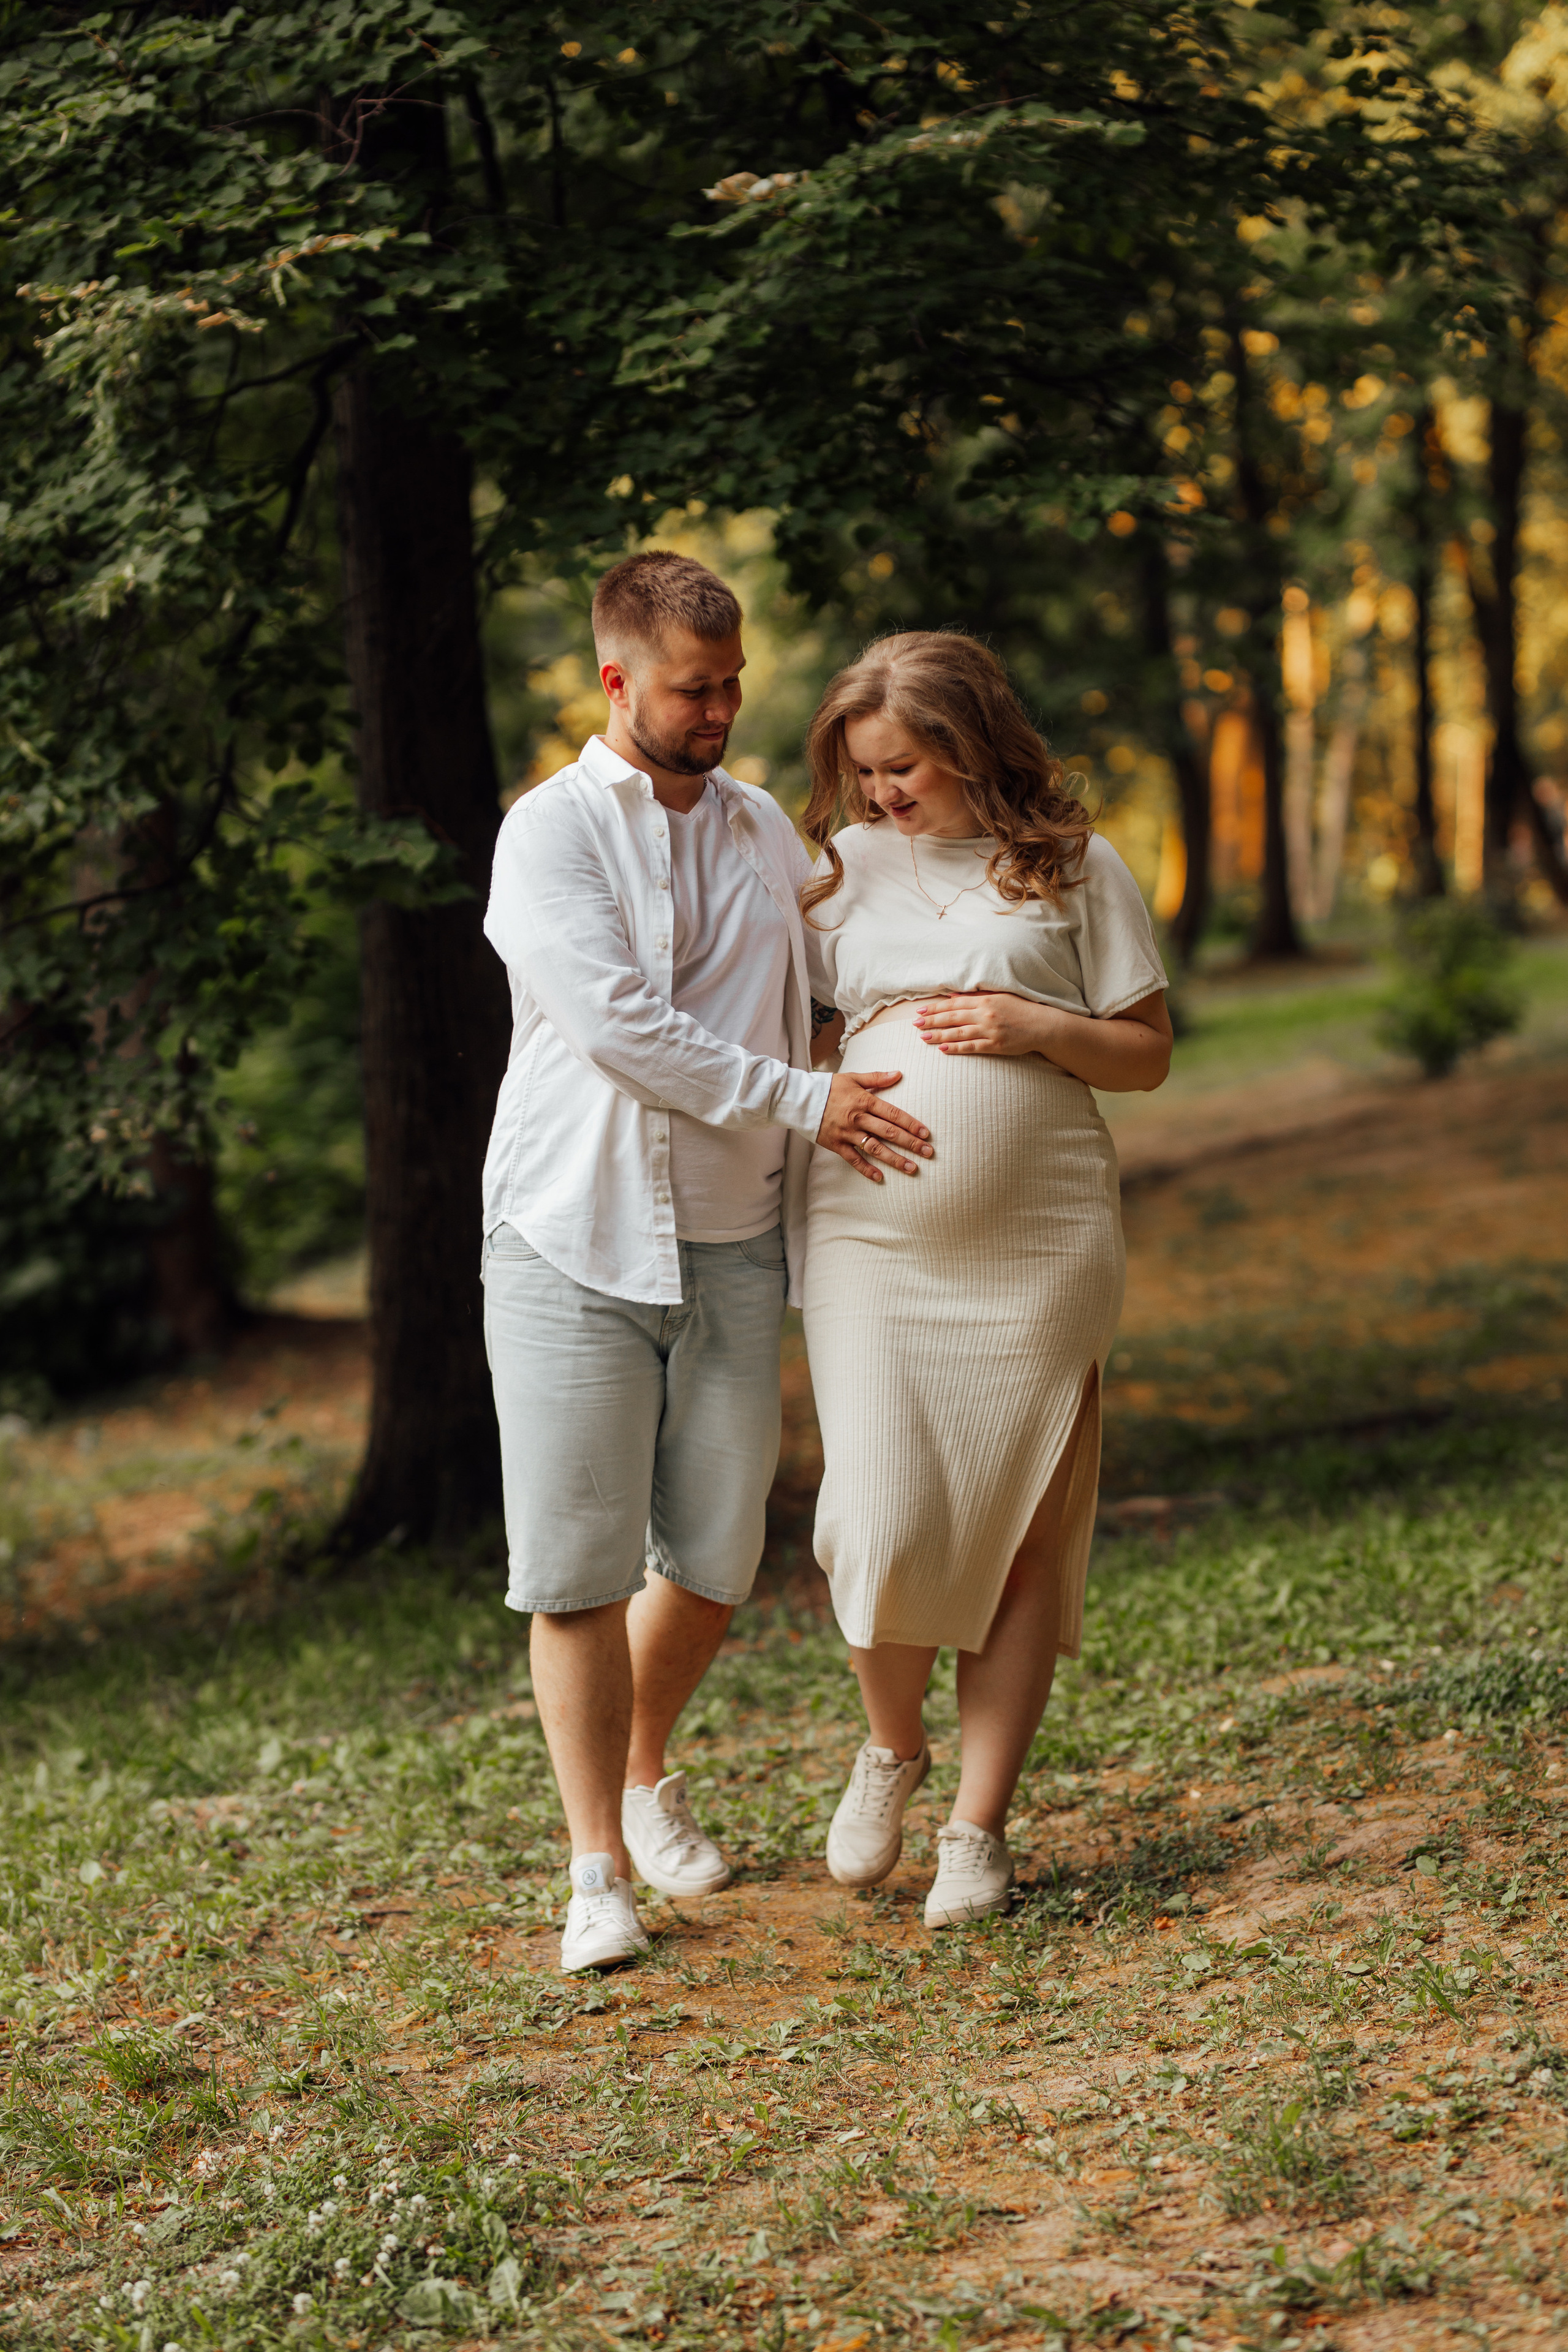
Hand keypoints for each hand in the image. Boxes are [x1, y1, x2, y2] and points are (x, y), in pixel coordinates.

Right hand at [816, 1070, 932, 1181]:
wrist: (800, 1099)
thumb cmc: (828, 1087)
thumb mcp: (853, 1078)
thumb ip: (877, 1078)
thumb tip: (899, 1074)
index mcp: (864, 1101)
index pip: (893, 1114)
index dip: (911, 1124)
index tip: (926, 1133)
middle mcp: (858, 1119)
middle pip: (889, 1133)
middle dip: (911, 1144)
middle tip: (928, 1153)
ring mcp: (847, 1134)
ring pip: (875, 1148)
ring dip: (895, 1159)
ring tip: (912, 1168)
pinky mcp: (836, 1145)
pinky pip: (853, 1160)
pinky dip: (866, 1169)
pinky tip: (880, 1177)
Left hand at [914, 990, 1049, 1056]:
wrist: (1042, 1025)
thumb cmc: (1021, 1009)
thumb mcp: (999, 996)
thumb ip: (976, 996)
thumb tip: (953, 997)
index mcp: (985, 1000)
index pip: (954, 1004)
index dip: (936, 1008)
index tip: (921, 1011)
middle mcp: (985, 1014)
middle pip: (952, 1017)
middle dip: (932, 1021)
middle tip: (915, 1025)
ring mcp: (990, 1030)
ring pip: (958, 1033)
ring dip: (939, 1035)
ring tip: (923, 1038)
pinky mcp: (996, 1045)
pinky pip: (972, 1047)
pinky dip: (956, 1048)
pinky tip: (943, 1049)